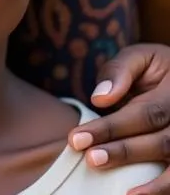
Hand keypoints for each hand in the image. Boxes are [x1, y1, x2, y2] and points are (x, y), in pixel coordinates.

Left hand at [70, 44, 169, 194]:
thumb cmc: (157, 70)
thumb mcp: (141, 58)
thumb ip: (120, 71)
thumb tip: (99, 99)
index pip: (144, 113)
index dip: (111, 127)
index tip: (76, 138)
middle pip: (161, 141)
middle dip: (123, 152)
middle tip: (90, 158)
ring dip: (151, 182)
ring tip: (123, 191)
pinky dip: (164, 188)